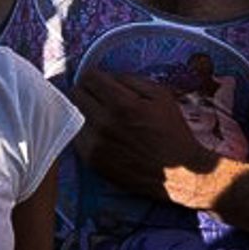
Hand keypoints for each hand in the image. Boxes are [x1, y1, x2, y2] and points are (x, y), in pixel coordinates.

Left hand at [72, 69, 228, 209]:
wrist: (175, 174)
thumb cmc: (171, 131)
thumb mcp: (161, 96)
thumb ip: (131, 80)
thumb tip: (107, 76)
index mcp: (122, 104)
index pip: (89, 77)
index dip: (96, 76)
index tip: (101, 80)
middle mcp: (104, 123)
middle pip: (75, 94)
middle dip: (87, 90)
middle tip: (99, 96)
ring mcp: (95, 144)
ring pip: (73, 114)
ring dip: (85, 111)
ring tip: (100, 115)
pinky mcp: (91, 160)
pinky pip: (76, 135)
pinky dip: (86, 130)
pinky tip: (101, 132)